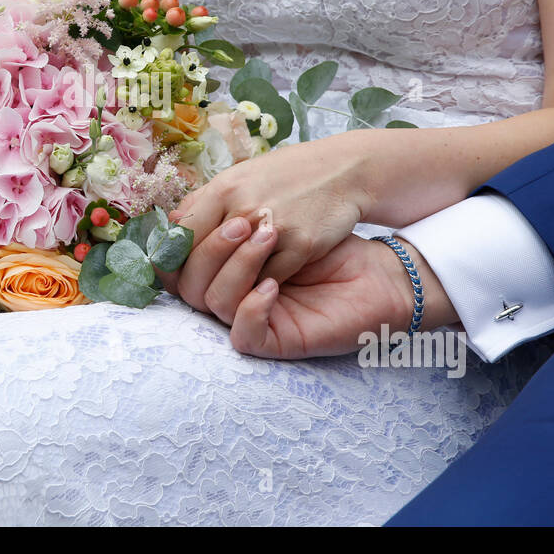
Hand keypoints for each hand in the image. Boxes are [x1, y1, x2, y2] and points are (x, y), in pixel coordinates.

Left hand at [165, 134, 372, 300]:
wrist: (343, 171)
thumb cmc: (286, 176)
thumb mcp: (240, 176)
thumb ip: (204, 203)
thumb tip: (171, 228)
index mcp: (223, 188)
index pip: (180, 235)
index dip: (172, 258)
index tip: (177, 271)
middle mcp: (243, 207)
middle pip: (199, 263)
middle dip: (195, 282)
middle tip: (202, 288)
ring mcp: (272, 228)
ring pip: (232, 278)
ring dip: (228, 287)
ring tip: (229, 288)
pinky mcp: (300, 246)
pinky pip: (267, 282)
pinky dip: (260, 289)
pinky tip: (261, 286)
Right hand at [169, 220, 457, 358]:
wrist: (377, 271)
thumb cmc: (326, 239)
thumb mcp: (273, 218)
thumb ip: (227, 215)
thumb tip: (176, 211)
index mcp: (223, 266)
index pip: (178, 264)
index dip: (176, 246)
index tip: (197, 217)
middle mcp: (231, 295)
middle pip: (187, 284)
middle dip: (209, 250)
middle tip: (243, 222)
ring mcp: (250, 318)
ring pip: (212, 304)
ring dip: (236, 268)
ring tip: (268, 237)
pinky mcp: (275, 341)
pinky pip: (243, 335)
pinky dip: (251, 308)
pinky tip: (273, 284)